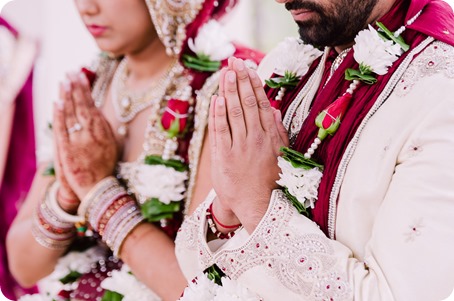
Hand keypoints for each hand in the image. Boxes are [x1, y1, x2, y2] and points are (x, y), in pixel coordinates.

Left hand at [53, 72, 117, 199]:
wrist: (97, 187)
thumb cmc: (105, 167)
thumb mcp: (113, 145)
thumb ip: (105, 128)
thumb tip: (98, 112)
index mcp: (103, 131)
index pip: (92, 105)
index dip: (85, 90)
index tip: (81, 76)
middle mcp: (91, 133)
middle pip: (81, 105)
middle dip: (75, 87)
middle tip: (70, 72)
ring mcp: (79, 140)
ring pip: (71, 113)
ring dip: (67, 95)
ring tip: (63, 81)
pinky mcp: (67, 149)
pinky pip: (62, 128)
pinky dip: (59, 114)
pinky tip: (57, 102)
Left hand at [209, 58, 288, 232]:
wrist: (257, 205)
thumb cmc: (270, 181)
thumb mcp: (281, 155)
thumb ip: (278, 131)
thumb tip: (275, 109)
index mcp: (270, 137)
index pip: (262, 104)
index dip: (254, 85)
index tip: (249, 69)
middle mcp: (256, 138)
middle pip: (248, 104)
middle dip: (241, 81)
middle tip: (235, 62)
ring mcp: (240, 147)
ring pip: (235, 113)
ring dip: (230, 91)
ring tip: (226, 72)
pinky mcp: (225, 157)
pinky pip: (221, 130)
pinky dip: (218, 113)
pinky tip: (217, 98)